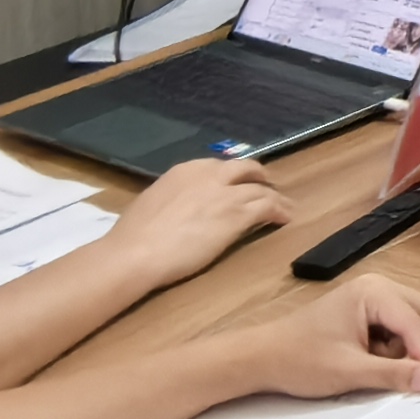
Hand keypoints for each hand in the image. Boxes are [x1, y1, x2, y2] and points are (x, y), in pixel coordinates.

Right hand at [99, 158, 291, 287]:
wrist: (138, 252)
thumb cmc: (134, 236)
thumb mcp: (153, 203)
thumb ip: (172, 198)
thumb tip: (177, 205)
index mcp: (184, 171)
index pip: (217, 166)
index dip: (231, 175)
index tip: (236, 182)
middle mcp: (208, 175)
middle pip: (245, 168)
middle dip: (258, 176)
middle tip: (266, 186)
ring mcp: (226, 193)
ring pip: (261, 189)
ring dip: (276, 197)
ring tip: (285, 206)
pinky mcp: (238, 214)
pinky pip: (268, 207)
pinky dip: (280, 211)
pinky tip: (285, 218)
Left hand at [203, 277, 419, 404]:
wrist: (261, 358)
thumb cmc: (300, 361)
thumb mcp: (349, 371)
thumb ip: (393, 374)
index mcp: (374, 292)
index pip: (418, 322)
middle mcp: (379, 286)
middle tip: (419, 378)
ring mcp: (374, 296)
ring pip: (418, 321)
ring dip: (413, 349)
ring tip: (388, 371)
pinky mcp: (369, 311)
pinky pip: (401, 327)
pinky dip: (400, 348)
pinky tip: (377, 364)